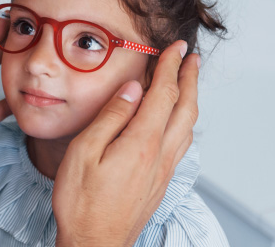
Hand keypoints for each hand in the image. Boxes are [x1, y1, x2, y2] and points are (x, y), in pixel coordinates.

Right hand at [52, 41, 199, 246]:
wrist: (95, 243)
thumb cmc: (82, 202)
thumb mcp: (84, 152)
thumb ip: (110, 117)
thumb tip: (132, 89)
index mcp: (141, 142)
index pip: (163, 94)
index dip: (171, 67)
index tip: (176, 48)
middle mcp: (160, 155)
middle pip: (185, 108)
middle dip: (190, 79)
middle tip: (192, 58)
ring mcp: (163, 171)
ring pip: (187, 127)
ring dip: (191, 99)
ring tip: (188, 83)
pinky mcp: (160, 183)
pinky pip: (181, 144)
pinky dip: (184, 122)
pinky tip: (177, 123)